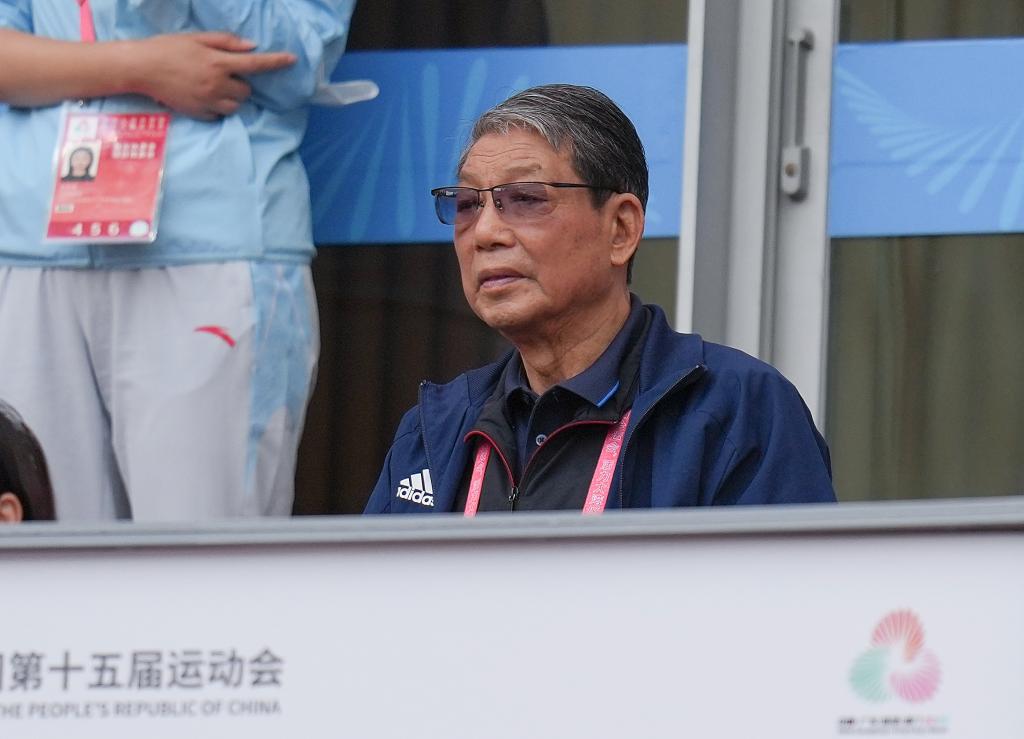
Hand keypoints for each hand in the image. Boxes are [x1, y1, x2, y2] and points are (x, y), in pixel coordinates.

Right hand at [128, 32, 296, 119]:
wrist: (140, 68)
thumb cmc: (167, 48)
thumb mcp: (197, 38)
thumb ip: (226, 42)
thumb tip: (252, 46)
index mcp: (218, 62)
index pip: (255, 64)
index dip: (276, 62)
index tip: (292, 60)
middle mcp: (217, 84)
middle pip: (247, 90)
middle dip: (240, 83)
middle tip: (222, 74)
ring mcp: (209, 101)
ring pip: (236, 105)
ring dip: (231, 97)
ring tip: (212, 86)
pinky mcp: (200, 114)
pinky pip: (220, 115)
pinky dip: (218, 107)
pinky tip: (203, 96)